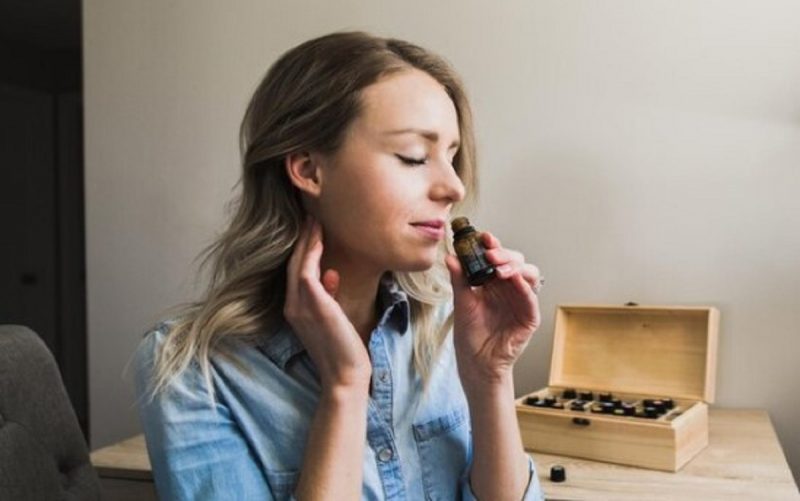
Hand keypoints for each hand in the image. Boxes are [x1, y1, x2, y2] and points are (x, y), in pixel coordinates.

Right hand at [283, 216, 371, 390]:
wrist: (346, 374)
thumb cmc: (344, 349)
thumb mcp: (333, 317)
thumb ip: (329, 295)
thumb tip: (331, 273)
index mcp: (295, 310)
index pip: (295, 273)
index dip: (301, 250)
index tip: (311, 230)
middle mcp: (292, 306)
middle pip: (293, 264)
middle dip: (301, 240)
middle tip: (309, 217)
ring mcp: (300, 306)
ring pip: (298, 264)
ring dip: (306, 241)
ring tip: (314, 221)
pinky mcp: (313, 304)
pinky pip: (307, 271)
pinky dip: (312, 253)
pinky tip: (319, 237)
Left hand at [445, 231, 541, 387]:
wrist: (476, 362)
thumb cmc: (470, 334)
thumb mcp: (461, 303)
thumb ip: (459, 279)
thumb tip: (451, 257)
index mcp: (493, 282)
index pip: (497, 257)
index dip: (492, 245)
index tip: (483, 237)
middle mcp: (509, 288)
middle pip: (515, 261)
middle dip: (504, 254)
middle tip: (490, 254)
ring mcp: (522, 301)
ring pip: (528, 274)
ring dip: (515, 267)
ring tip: (499, 268)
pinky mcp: (530, 317)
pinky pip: (532, 298)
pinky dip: (524, 287)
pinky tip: (514, 280)